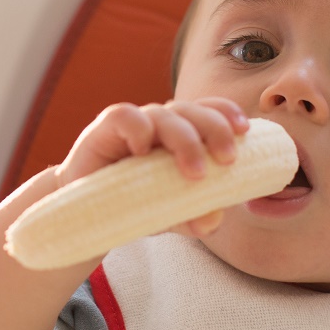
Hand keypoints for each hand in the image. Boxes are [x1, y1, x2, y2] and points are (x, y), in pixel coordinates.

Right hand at [56, 98, 249, 237]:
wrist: (84, 215)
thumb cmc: (132, 205)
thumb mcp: (168, 214)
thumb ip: (192, 216)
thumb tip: (214, 218)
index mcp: (181, 135)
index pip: (209, 111)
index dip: (228, 114)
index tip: (245, 133)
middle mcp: (160, 124)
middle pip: (192, 110)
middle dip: (215, 130)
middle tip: (228, 160)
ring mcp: (133, 125)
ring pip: (164, 113)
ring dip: (185, 139)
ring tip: (195, 173)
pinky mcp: (103, 131)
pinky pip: (125, 117)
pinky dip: (138, 128)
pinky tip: (143, 149)